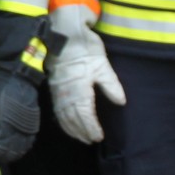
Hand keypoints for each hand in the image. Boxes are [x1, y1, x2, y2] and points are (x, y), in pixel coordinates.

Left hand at [0, 56, 43, 169]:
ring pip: (18, 153)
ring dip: (5, 158)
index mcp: (5, 126)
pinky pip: (25, 146)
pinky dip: (16, 152)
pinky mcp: (33, 127)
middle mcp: (19, 132)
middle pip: (7, 155)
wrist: (20, 76)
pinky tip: (7, 151)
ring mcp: (28, 130)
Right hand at [45, 0, 122, 144]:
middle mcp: (66, 92)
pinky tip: (68, 125)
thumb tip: (120, 102)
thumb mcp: (102, 64)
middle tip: (91, 140)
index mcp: (79, 88)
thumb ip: (111, 85)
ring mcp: (58, 91)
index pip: (85, 114)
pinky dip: (63, 121)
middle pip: (73, 119)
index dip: (91, 128)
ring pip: (64, 116)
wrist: (65, 34)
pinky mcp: (54, 87)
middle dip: (82, 131)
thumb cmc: (86, 48)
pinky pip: (57, 110)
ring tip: (82, 138)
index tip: (98, 137)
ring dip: (72, 129)